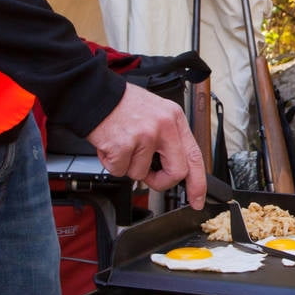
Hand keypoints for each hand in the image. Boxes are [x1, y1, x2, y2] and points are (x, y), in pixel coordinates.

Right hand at [86, 82, 207, 207]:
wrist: (96, 95)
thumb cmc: (123, 104)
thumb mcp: (156, 112)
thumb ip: (168, 138)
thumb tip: (171, 166)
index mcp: (174, 119)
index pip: (195, 156)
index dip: (198, 183)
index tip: (197, 199)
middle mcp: (163, 126)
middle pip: (176, 172)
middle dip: (161, 182)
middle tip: (149, 177)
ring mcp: (144, 136)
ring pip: (141, 174)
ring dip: (128, 166)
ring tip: (123, 146)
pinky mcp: (123, 145)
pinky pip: (120, 171)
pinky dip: (112, 163)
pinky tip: (112, 146)